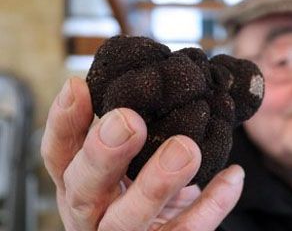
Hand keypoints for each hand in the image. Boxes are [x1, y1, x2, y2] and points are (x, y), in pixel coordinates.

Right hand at [41, 77, 243, 229]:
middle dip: (103, 153)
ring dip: (156, 183)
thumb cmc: (139, 192)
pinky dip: (211, 205)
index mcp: (80, 183)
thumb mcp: (126, 162)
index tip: (79, 85)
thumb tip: (170, 76)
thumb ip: (133, 131)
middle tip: (129, 121)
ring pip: (128, 219)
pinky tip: (232, 177)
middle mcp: (92, 213)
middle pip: (84, 188)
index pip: (58, 154)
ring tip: (185, 150)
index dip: (64, 122)